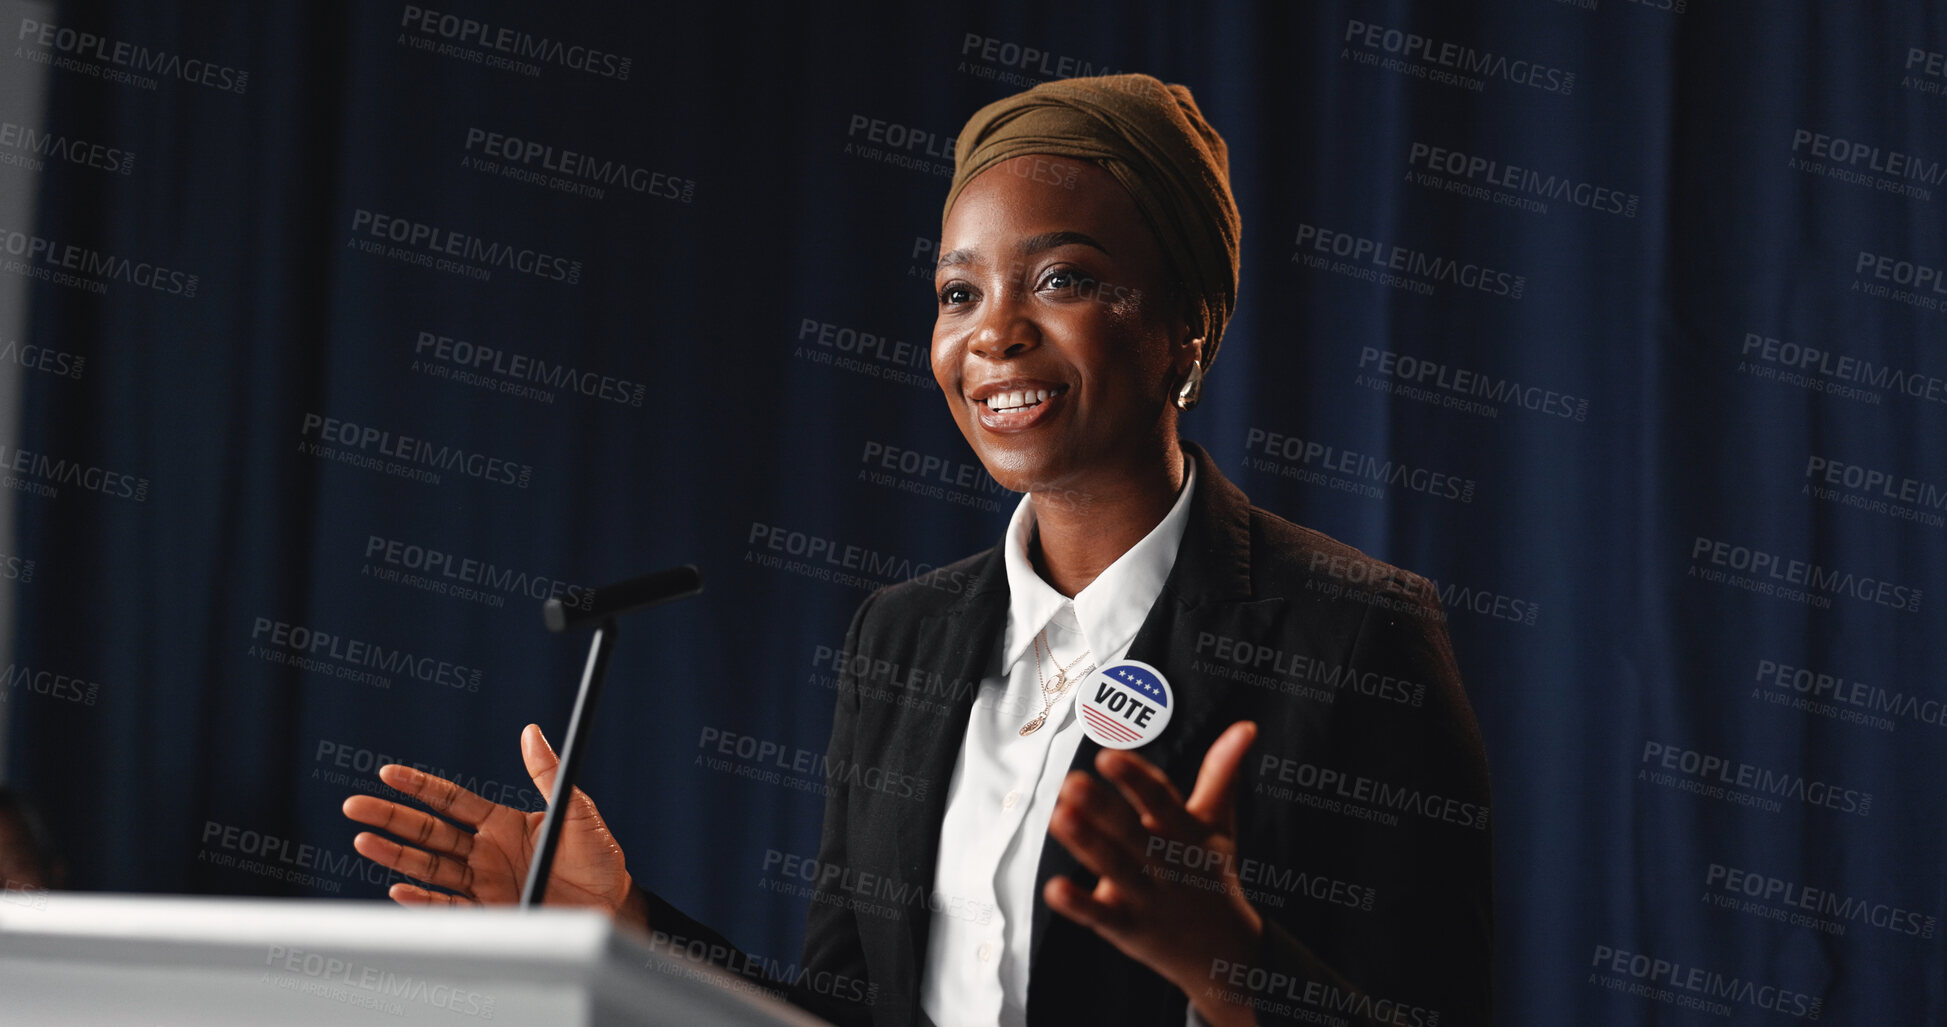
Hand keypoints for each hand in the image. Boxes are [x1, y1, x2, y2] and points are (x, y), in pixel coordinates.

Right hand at [341, 724, 644, 922]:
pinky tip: (398, 888)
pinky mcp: (488, 913)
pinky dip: (422, 900)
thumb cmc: (598, 856)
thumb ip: (548, 774)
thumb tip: (531, 732)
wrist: (612, 905)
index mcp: (502, 823)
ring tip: (363, 840)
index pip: (451, 800)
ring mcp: (483, 884)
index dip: (420, 787)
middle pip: (428, 832)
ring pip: (429, 867)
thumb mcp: (576, 809)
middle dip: (391, 818)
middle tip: (355, 806)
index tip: (387, 773)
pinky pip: (448, 906)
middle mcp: (485, 852)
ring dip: (395, 856)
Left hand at [1045, 720, 1262, 1026]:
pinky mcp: (1130, 929)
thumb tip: (1246, 725)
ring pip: (1115, 868)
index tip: (1109, 756)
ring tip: (1059, 817)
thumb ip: (1222, 773)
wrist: (1228, 954)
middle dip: (1104, 809)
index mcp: (1186, 833)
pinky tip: (1053, 888)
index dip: (1137, 779)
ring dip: (1087, 845)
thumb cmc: (1213, 876)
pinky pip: (1102, 917)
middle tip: (1072, 782)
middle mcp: (1167, 863)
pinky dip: (1078, 904)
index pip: (1162, 801)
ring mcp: (1148, 898)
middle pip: (1134, 833)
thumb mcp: (1220, 825)